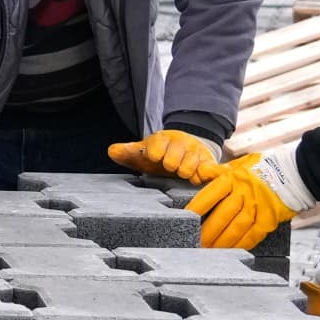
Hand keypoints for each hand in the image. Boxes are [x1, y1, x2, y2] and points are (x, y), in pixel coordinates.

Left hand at [104, 129, 226, 184]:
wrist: (186, 150)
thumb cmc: (160, 154)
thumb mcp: (143, 154)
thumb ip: (128, 152)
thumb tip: (111, 151)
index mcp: (161, 140)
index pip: (157, 143)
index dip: (155, 152)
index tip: (153, 158)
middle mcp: (180, 144)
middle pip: (176, 153)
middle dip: (172, 162)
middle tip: (170, 168)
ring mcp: (195, 152)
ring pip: (193, 160)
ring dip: (187, 169)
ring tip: (182, 174)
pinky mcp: (208, 162)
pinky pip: (208, 168)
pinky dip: (204, 173)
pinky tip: (198, 179)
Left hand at [186, 155, 295, 249]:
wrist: (295, 172)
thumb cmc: (264, 168)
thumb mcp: (240, 163)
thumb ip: (219, 170)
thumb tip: (200, 172)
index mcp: (234, 178)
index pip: (210, 194)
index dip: (197, 207)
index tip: (186, 218)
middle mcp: (245, 193)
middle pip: (222, 215)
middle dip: (207, 231)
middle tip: (195, 242)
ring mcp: (258, 207)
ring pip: (236, 228)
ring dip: (221, 242)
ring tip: (209, 250)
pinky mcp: (269, 219)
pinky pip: (253, 235)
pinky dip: (241, 244)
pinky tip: (231, 251)